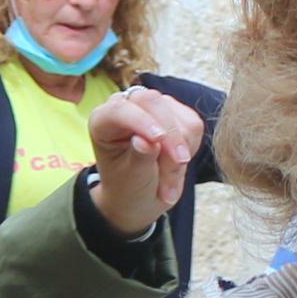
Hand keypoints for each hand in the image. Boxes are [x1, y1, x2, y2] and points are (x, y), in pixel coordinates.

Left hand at [85, 85, 205, 236]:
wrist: (143, 195)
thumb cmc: (129, 187)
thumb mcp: (131, 180)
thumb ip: (139, 158)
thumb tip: (147, 141)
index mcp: (103, 121)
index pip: (120, 109)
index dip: (141, 121)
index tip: (158, 139)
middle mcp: (128, 106)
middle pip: (153, 102)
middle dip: (171, 136)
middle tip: (179, 165)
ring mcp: (154, 107)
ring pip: (178, 117)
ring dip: (180, 153)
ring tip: (168, 181)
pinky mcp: (177, 112)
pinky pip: (193, 125)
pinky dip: (191, 148)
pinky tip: (176, 164)